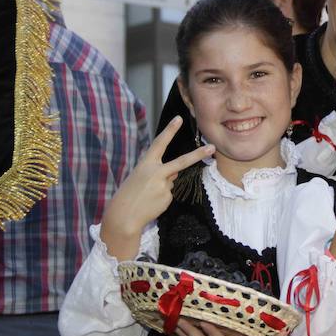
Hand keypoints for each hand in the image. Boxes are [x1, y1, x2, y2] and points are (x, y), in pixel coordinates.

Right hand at [101, 116, 214, 260]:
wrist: (123, 217)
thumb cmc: (129, 194)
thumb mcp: (140, 176)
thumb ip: (158, 171)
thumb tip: (175, 173)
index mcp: (145, 164)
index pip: (159, 143)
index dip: (169, 130)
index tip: (179, 119)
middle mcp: (156, 172)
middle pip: (181, 162)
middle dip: (198, 154)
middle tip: (213, 147)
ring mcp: (164, 186)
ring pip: (171, 180)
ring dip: (162, 186)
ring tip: (147, 195)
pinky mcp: (168, 198)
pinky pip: (169, 193)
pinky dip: (162, 197)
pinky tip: (151, 202)